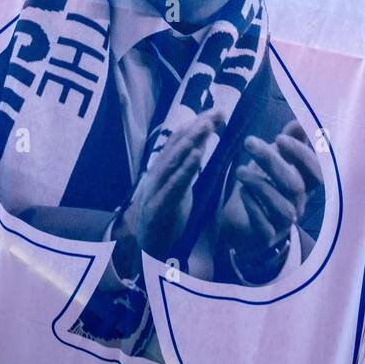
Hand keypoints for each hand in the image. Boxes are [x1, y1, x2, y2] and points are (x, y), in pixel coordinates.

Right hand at [115, 110, 223, 263]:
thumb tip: (198, 147)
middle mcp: (157, 174)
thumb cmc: (165, 218)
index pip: (179, 140)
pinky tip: (196, 156)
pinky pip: (173, 185)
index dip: (197, 124)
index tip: (217, 112)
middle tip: (216, 113)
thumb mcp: (179, 189)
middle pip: (176, 145)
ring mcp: (156, 189)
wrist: (147, 251)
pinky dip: (184, 169)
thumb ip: (186, 169)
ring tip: (206, 127)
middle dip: (197, 127)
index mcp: (162, 169)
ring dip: (190, 142)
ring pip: (173, 160)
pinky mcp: (159, 206)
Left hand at [220, 122, 322, 276]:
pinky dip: (253, 206)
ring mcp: (284, 222)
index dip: (302, 155)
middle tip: (248, 141)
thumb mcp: (278, 160)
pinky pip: (264, 224)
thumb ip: (289, 142)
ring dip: (259, 184)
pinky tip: (242, 192)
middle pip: (294, 185)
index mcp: (304, 183)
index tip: (280, 138)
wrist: (245, 223)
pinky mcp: (266, 235)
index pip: (316, 172)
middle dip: (271, 160)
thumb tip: (299, 121)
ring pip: (281, 207)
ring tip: (240, 170)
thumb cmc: (266, 185)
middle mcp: (298, 203)